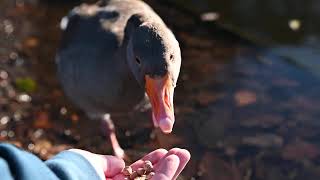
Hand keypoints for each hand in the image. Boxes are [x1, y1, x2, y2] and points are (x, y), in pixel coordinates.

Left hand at [69, 148, 189, 179]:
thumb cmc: (69, 173)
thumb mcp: (88, 162)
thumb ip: (108, 163)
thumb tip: (121, 164)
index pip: (132, 176)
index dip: (148, 164)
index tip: (160, 152)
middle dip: (165, 167)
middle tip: (179, 153)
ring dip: (171, 169)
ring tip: (183, 153)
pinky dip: (167, 174)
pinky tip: (176, 159)